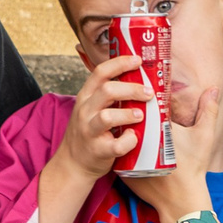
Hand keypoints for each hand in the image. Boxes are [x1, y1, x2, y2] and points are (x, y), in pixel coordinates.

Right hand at [57, 52, 150, 184]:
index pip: (101, 72)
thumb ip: (109, 95)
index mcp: (86, 96)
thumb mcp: (92, 108)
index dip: (120, 63)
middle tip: (149, 93)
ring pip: (108, 117)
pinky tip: (133, 137)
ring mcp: (90, 131)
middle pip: (107, 90)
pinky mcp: (98, 150)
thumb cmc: (90, 131)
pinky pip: (117, 145)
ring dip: (128, 114)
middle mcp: (85, 111)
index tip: (138, 60)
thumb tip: (140, 80)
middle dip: (132, 89)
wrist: (73, 163)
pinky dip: (129, 141)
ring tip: (140, 116)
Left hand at [125, 80, 220, 222]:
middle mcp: (137, 140)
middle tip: (137, 107)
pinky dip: (121, 145)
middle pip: (129, 118)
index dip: (144, 96)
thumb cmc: (193, 169)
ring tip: (130, 123)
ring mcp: (127, 155)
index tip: (148, 92)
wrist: (180, 201)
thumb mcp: (204, 138)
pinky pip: (118, 150)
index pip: (143, 105)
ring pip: (121, 134)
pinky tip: (126, 141)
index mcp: (155, 128)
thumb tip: (212, 88)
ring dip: (124, 127)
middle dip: (131, 110)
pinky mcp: (122, 168)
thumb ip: (209, 111)